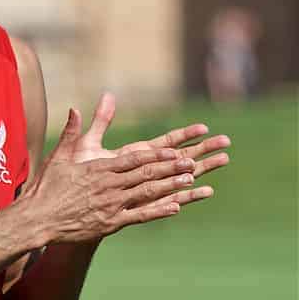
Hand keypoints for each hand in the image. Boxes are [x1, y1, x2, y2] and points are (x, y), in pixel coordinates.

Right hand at [21, 108, 203, 243]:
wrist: (37, 219)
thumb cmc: (46, 187)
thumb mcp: (58, 157)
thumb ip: (71, 133)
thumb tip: (75, 109)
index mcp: (98, 168)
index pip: (133, 158)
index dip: (156, 154)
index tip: (173, 149)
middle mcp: (108, 185)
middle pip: (145, 173)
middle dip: (170, 167)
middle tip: (191, 161)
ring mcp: (111, 205)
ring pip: (147, 193)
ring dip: (170, 186)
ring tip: (190, 180)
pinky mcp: (110, 223)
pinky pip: (139, 216)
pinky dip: (158, 211)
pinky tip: (176, 207)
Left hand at [66, 92, 230, 210]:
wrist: (73, 202)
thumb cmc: (80, 174)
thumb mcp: (88, 144)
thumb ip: (100, 121)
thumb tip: (106, 95)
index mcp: (137, 155)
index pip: (166, 142)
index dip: (185, 135)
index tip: (204, 127)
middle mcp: (147, 170)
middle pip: (181, 157)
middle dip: (203, 148)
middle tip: (226, 141)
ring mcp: (150, 187)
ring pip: (182, 176)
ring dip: (204, 168)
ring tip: (225, 159)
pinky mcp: (147, 204)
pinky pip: (172, 199)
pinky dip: (189, 194)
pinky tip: (207, 190)